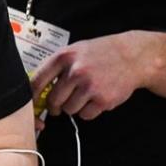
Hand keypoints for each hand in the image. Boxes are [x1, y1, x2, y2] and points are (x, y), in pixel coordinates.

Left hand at [31, 31, 151, 120]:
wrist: (133, 56)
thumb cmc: (101, 53)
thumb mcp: (75, 51)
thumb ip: (57, 67)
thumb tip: (38, 88)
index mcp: (64, 57)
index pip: (38, 81)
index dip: (33, 96)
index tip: (33, 102)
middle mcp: (76, 71)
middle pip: (53, 100)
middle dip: (55, 105)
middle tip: (60, 104)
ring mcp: (90, 86)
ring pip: (69, 110)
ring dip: (73, 107)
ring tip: (84, 95)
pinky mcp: (103, 100)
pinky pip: (85, 115)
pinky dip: (88, 111)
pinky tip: (95, 99)